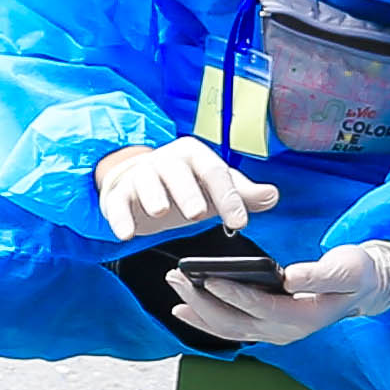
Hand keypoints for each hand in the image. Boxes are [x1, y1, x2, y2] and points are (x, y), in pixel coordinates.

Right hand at [96, 136, 280, 240]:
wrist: (138, 182)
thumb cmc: (184, 187)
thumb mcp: (214, 189)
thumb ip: (242, 193)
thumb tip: (271, 195)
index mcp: (194, 156)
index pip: (215, 172)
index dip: (229, 197)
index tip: (240, 223)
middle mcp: (166, 161)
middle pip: (178, 173)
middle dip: (189, 192)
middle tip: (198, 213)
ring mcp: (140, 176)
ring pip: (146, 182)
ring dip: (153, 196)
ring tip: (161, 212)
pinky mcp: (118, 195)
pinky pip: (117, 203)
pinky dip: (120, 218)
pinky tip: (126, 233)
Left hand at [169, 239, 389, 348]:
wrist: (362, 289)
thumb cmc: (354, 274)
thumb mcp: (344, 268)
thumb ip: (318, 274)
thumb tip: (288, 278)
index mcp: (303, 317)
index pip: (260, 307)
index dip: (233, 294)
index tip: (209, 279)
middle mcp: (284, 332)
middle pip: (234, 322)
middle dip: (203, 301)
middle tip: (178, 278)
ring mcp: (273, 333)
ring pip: (227, 329)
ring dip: (198, 310)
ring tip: (176, 288)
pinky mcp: (265, 327)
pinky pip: (230, 329)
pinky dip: (205, 320)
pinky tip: (185, 308)